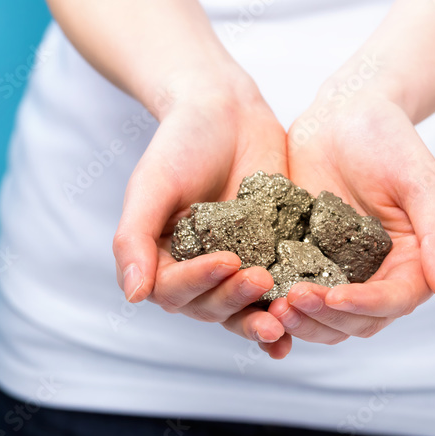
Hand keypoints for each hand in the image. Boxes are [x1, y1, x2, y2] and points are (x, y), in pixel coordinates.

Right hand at [112, 72, 294, 358]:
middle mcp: (196, 272)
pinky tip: (301, 324)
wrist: (227, 111)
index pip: (175, 291)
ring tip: (284, 317)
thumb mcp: (151, 186)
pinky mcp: (272, 258)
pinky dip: (287, 313)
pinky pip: (278, 294)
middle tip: (261, 279)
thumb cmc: (180, 143)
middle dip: (235, 299)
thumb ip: (133, 239)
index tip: (227, 261)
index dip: (200, 282)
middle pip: (211, 307)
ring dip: (260, 320)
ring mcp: (237, 268)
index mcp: (161, 260)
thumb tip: (133, 296)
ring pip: (244, 309)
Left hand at [270, 89, 434, 344]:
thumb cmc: (390, 139)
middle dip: (323, 318)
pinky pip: (289, 290)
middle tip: (290, 301)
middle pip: (353, 321)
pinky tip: (252, 291)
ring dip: (299, 319)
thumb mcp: (422, 182)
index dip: (364, 306)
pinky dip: (274, 301)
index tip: (334, 298)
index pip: (391, 302)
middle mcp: (374, 276)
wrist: (343, 112)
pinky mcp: (301, 258)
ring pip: (321, 318)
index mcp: (410, 263)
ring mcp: (335, 270)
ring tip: (271, 305)